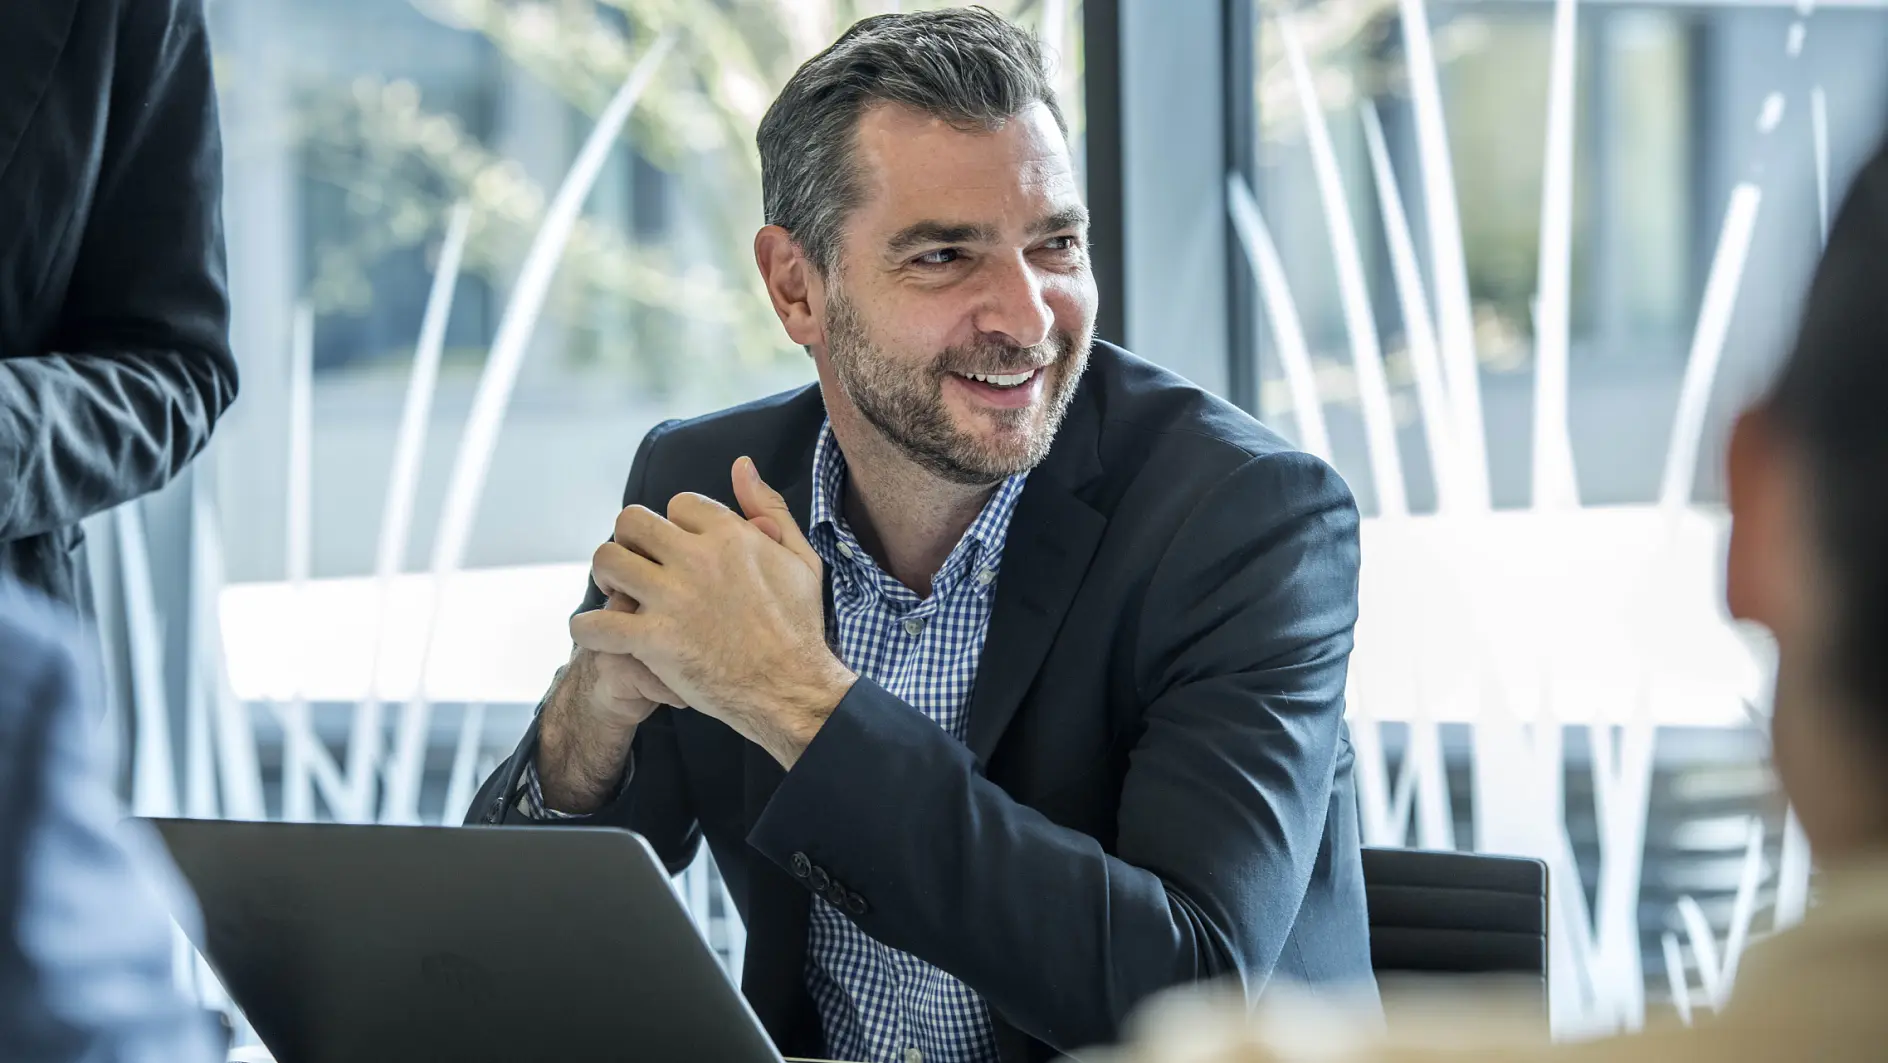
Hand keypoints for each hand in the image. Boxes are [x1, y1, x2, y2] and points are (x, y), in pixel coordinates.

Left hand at [572, 457, 856, 766]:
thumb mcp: (800, 558)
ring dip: (605, 576)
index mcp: (731, 535)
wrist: (794, 688)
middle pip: (631, 521)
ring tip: (616, 593)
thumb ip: (769, 508)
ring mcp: (672, 600)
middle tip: (637, 565)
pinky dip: (587, 628)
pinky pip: (595, 623)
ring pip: (607, 561)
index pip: (678, 504)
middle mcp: (697, 559)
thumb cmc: (800, 626)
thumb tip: (741, 464)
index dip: (676, 525)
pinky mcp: (654, 641)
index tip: (682, 551)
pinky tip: (597, 633)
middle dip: (629, 540)